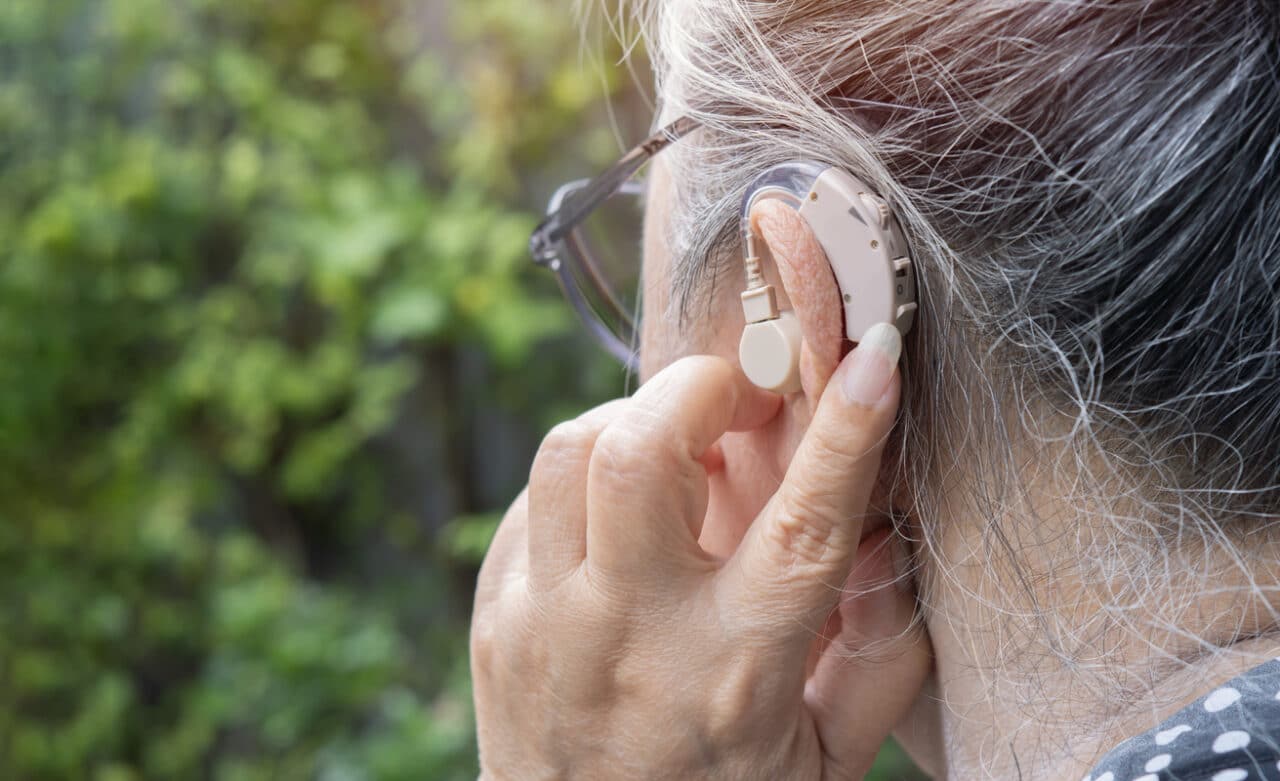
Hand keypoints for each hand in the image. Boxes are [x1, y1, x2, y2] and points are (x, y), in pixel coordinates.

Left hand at [471, 328, 930, 779]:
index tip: (874, 355)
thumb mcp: (829, 758)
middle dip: (699, 389)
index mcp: (737, 672)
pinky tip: (618, 523)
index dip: (847, 429)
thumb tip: (892, 539)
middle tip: (738, 402)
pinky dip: (583, 485)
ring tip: (675, 450)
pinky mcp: (495, 621)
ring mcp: (546, 626)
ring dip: (632, 422)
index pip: (803, 525)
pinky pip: (532, 502)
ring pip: (568, 452)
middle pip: (642, 454)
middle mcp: (632, 638)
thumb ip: (883, 655)